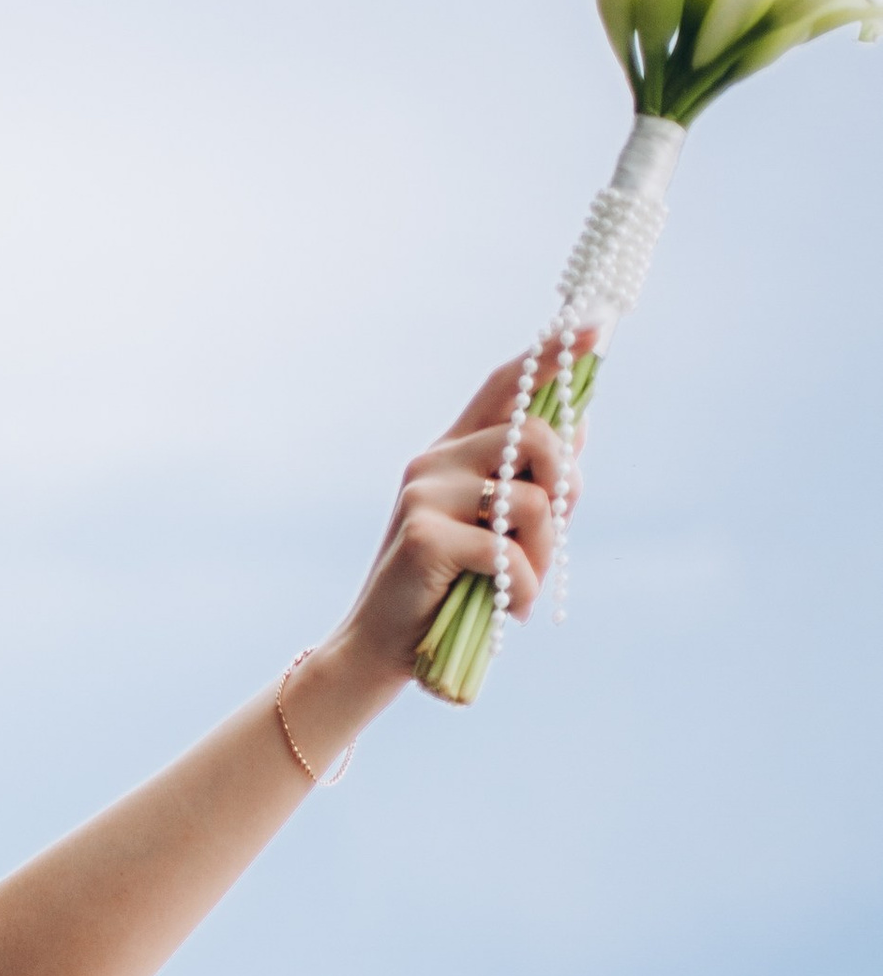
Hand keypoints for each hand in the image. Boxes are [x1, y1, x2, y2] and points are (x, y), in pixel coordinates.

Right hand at [334, 350, 579, 691]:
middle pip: (533, 434)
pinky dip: (525, 588)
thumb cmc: (445, 591)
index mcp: (450, 453)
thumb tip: (581, 429)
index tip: (593, 327)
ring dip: (546, 552)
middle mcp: (433, 461)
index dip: (550, 355)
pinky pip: (509, 551)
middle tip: (559, 530)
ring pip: (531, 498)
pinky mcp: (423, 535)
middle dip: (567, 485)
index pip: (504, 386)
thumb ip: (528, 484)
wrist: (381, 648)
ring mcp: (425, 494)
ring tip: (523, 585)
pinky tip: (511, 611)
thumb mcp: (493, 531)